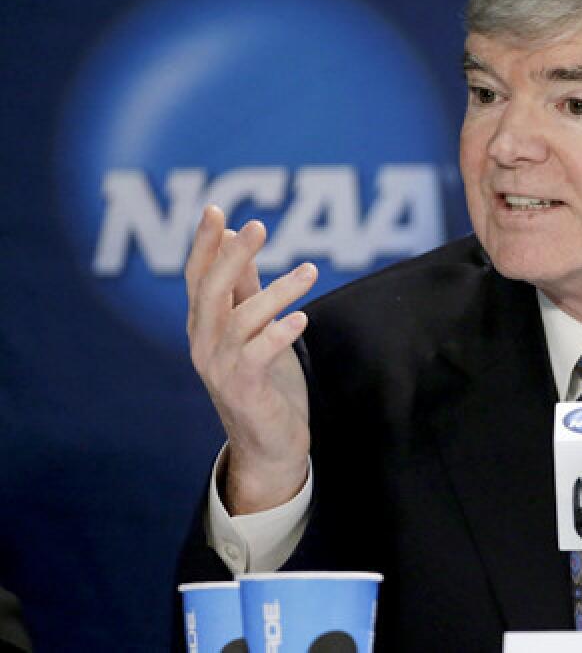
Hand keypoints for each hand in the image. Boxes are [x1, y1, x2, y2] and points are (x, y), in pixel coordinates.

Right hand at [186, 205, 317, 514]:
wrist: (269, 444)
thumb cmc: (263, 379)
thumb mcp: (254, 326)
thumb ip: (245, 285)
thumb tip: (237, 236)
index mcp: (204, 324)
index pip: (198, 276)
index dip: (203, 244)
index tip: (215, 209)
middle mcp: (204, 344)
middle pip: (211, 291)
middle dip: (233, 256)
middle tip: (258, 226)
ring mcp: (219, 369)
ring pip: (241, 321)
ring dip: (277, 292)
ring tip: (310, 270)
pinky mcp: (243, 390)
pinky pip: (256, 356)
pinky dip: (279, 334)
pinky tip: (302, 318)